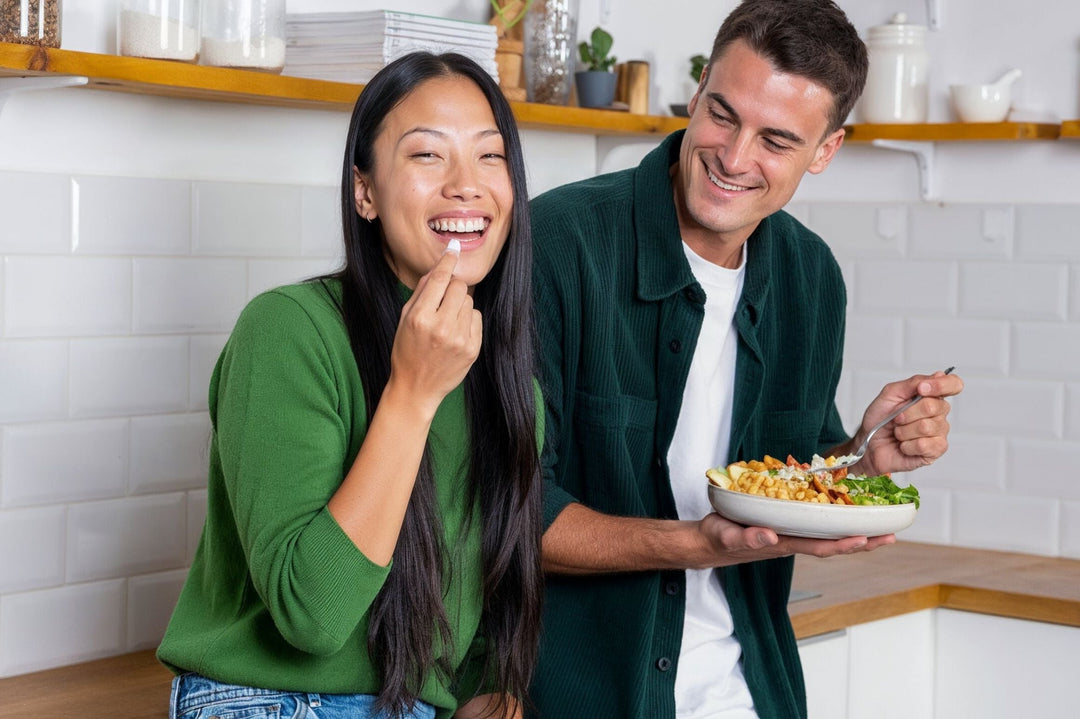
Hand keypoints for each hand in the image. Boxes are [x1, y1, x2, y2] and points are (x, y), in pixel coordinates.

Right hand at [387, 249, 481, 416]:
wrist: (416, 387)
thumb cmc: (407, 351)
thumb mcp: (404, 319)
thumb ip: (421, 292)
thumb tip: (438, 268)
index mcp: (420, 317)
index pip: (439, 279)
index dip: (448, 261)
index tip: (454, 249)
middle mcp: (441, 327)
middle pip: (459, 286)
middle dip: (452, 288)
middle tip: (443, 301)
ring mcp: (459, 339)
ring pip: (469, 301)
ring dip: (459, 305)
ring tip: (447, 321)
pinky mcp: (472, 349)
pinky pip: (476, 318)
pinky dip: (467, 320)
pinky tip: (455, 333)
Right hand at [693, 512, 894, 566]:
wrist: (708, 542)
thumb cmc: (717, 539)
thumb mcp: (727, 536)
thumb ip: (747, 537)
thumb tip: (770, 535)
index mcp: (782, 544)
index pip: (819, 547)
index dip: (844, 544)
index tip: (867, 538)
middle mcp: (792, 541)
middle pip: (834, 543)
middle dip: (863, 541)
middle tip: (891, 535)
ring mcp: (791, 535)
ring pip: (829, 535)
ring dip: (855, 531)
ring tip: (881, 525)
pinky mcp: (786, 525)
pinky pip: (817, 524)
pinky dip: (835, 519)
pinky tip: (845, 511)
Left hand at [846, 369, 963, 476]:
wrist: (869, 444)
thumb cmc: (880, 419)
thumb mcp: (890, 394)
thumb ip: (913, 383)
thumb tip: (938, 376)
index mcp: (931, 395)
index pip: (953, 384)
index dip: (941, 385)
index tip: (921, 389)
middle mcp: (939, 413)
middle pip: (933, 407)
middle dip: (907, 413)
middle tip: (896, 419)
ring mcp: (940, 432)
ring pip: (926, 427)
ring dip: (903, 431)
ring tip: (898, 433)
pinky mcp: (936, 450)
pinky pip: (924, 445)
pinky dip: (906, 445)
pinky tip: (904, 445)